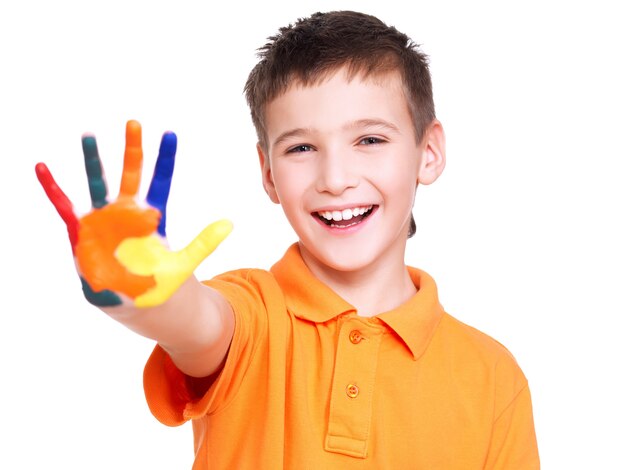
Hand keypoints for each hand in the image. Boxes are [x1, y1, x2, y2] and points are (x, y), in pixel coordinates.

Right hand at [36, 120, 231, 307]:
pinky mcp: (83, 233)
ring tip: (89, 135)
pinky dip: (54, 188)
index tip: (170, 134)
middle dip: (133, 150)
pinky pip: (65, 207)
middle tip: (134, 122)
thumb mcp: (184, 264)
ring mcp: (104, 220)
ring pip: (98, 184)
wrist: (131, 304)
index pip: (161, 181)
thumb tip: (230, 223)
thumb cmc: (157, 283)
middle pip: (130, 175)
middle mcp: (127, 213)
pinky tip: (43, 167)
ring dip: (94, 161)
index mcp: (152, 217)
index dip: (165, 159)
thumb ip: (204, 243)